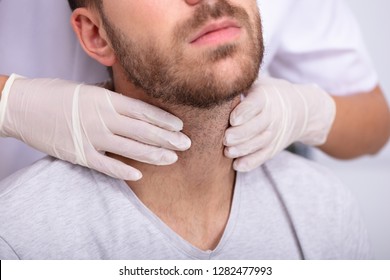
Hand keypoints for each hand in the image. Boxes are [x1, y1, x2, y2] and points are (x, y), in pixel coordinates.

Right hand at [0, 74, 190, 179]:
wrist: (22, 106)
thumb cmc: (55, 94)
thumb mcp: (87, 89)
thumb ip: (110, 97)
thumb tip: (129, 101)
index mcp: (106, 99)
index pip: (143, 111)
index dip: (164, 120)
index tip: (180, 126)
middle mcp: (103, 118)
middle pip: (144, 131)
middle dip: (168, 138)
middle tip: (186, 144)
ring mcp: (91, 137)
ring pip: (131, 149)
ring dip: (155, 154)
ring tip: (172, 158)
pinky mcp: (80, 154)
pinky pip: (107, 166)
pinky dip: (124, 171)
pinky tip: (140, 174)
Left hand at [224, 76, 335, 171]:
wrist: (300, 109)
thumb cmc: (269, 93)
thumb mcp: (259, 83)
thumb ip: (241, 85)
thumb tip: (216, 81)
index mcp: (265, 97)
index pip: (255, 105)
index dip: (244, 112)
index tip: (232, 119)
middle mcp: (272, 116)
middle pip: (256, 127)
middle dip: (240, 134)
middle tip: (225, 138)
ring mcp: (274, 133)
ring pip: (259, 144)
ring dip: (243, 149)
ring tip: (227, 152)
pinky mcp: (274, 147)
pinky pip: (263, 157)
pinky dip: (251, 163)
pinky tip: (237, 165)